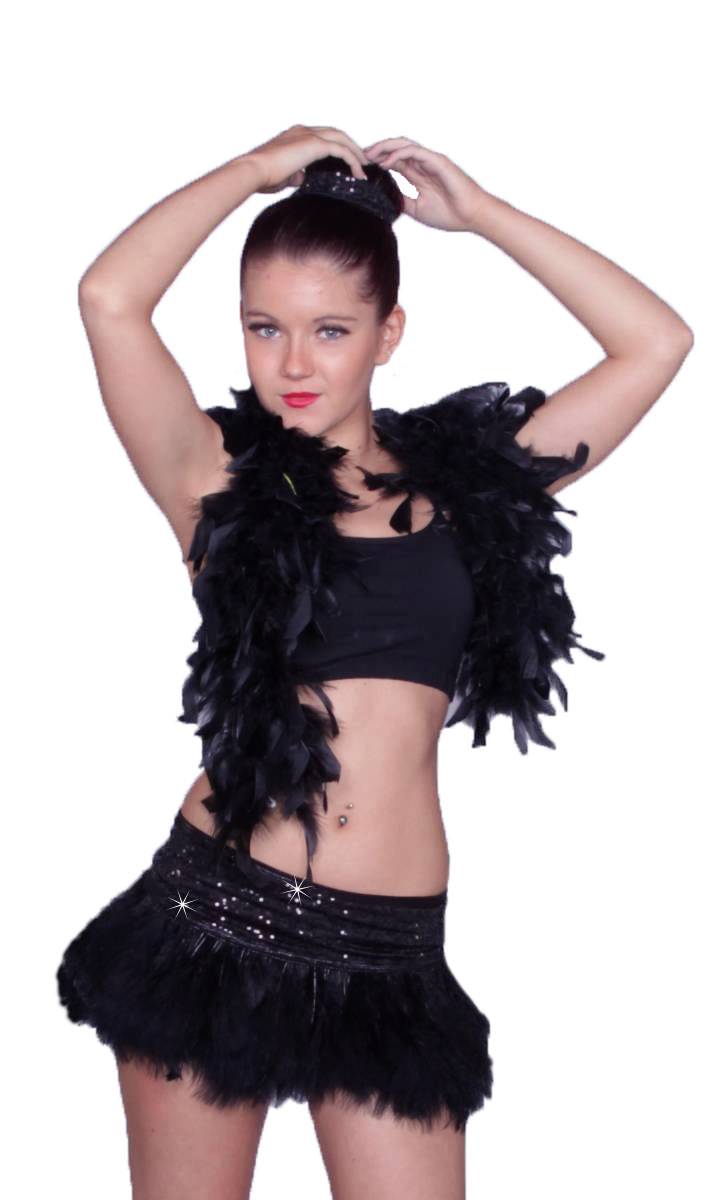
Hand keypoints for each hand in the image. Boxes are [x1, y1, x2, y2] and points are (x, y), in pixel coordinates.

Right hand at [242, 124, 369, 193]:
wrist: (253, 171)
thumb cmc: (262, 176)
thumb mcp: (283, 175)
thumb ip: (295, 174)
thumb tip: (302, 179)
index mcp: (295, 134)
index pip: (322, 136)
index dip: (337, 146)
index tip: (346, 161)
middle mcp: (303, 130)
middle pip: (335, 133)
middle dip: (351, 146)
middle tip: (363, 161)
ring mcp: (309, 135)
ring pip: (342, 139)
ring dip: (356, 152)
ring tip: (366, 167)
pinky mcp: (314, 144)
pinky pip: (342, 150)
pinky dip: (353, 161)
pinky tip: (360, 174)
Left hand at [363, 137, 488, 231]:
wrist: (472, 216)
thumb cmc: (450, 214)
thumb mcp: (418, 210)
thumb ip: (403, 202)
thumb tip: (385, 203)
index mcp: (419, 174)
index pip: (394, 162)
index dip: (378, 161)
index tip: (361, 166)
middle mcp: (423, 164)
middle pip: (396, 149)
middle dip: (377, 150)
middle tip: (359, 156)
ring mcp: (430, 160)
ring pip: (403, 145)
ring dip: (384, 147)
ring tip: (368, 154)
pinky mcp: (437, 160)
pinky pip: (414, 151)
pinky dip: (398, 153)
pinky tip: (385, 162)